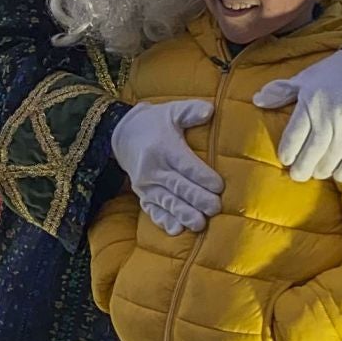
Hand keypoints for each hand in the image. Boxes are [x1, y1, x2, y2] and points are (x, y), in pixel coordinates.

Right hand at [111, 99, 221, 235]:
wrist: (122, 134)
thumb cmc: (155, 123)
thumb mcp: (172, 111)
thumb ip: (192, 110)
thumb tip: (210, 110)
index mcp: (164, 148)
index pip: (186, 165)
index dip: (202, 176)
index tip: (219, 186)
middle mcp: (153, 168)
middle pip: (178, 186)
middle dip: (197, 199)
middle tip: (215, 208)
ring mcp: (146, 184)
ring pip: (167, 201)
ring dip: (183, 214)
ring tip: (199, 224)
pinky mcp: (142, 195)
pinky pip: (152, 210)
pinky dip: (164, 221)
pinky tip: (176, 230)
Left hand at [254, 48, 341, 183]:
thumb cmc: (335, 74)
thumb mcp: (305, 78)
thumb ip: (281, 91)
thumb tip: (257, 100)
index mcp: (311, 103)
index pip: (294, 136)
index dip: (287, 152)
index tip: (285, 160)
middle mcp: (330, 116)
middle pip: (313, 151)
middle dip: (303, 168)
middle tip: (298, 175)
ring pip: (333, 158)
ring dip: (323, 170)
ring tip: (317, 173)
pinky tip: (338, 174)